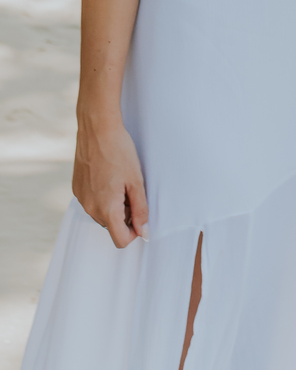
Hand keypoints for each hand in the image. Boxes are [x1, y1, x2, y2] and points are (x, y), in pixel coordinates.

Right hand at [73, 116, 147, 247]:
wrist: (97, 129)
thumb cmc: (119, 151)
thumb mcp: (136, 180)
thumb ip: (141, 209)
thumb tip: (144, 232)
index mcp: (107, 209)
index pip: (120, 240)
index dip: (134, 232)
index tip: (141, 213)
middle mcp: (90, 208)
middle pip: (112, 226)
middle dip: (125, 215)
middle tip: (132, 190)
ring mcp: (81, 199)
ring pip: (101, 214)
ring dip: (113, 206)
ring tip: (120, 181)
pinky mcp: (76, 189)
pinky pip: (92, 202)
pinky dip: (102, 196)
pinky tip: (108, 176)